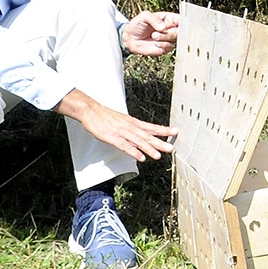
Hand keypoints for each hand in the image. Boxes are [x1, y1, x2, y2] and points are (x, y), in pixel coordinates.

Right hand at [56, 89, 176, 161]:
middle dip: (161, 142)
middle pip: (148, 135)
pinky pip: (124, 146)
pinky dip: (133, 151)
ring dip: (149, 149)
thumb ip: (132, 128)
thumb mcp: (123, 120)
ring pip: (138, 141)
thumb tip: (142, 134)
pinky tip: (140, 157)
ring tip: (159, 156)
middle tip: (172, 148)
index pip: (151, 127)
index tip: (176, 132)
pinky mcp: (112, 137)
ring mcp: (122, 132)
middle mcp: (130, 127)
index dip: (164, 130)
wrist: (91, 111)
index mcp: (133, 122)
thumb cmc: (105, 116)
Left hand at [121, 10, 178, 56]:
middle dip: (171, 32)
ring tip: (154, 36)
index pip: (181, 19)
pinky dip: (162, 45)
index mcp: (169, 19)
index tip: (178, 24)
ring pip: (176, 40)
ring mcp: (169, 39)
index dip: (183, 22)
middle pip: (181, 31)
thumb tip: (163, 27)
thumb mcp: (144, 16)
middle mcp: (171, 29)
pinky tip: (155, 43)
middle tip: (161, 31)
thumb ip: (154, 19)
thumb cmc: (137, 24)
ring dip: (164, 38)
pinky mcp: (165, 48)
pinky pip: (170, 47)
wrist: (130, 38)